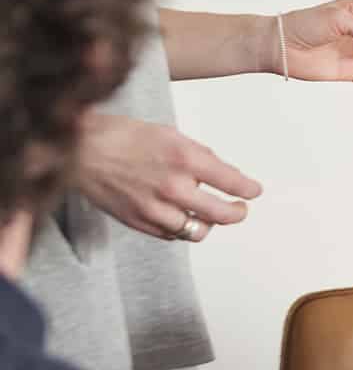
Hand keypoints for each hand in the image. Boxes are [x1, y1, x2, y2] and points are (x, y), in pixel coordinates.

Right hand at [72, 111, 261, 240]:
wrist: (80, 150)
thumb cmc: (121, 136)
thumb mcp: (169, 134)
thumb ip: (198, 155)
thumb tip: (220, 171)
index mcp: (186, 159)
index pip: (233, 182)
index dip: (248, 190)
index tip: (253, 191)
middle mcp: (174, 187)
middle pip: (223, 214)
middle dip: (238, 212)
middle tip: (240, 208)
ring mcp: (156, 208)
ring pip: (198, 230)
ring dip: (209, 224)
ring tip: (211, 216)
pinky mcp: (139, 221)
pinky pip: (172, 235)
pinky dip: (181, 228)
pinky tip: (182, 217)